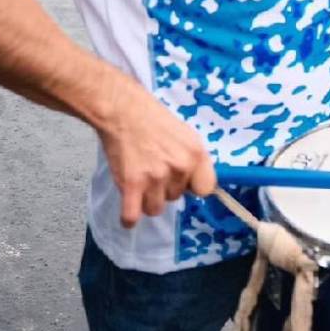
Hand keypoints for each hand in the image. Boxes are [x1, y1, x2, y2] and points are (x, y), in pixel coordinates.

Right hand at [95, 78, 215, 227]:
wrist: (124, 111)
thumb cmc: (155, 121)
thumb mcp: (186, 136)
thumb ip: (193, 160)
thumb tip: (196, 186)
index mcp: (196, 155)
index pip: (206, 189)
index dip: (193, 187)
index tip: (183, 182)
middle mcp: (179, 168)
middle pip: (176, 198)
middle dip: (165, 188)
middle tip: (153, 169)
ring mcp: (155, 177)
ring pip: (155, 208)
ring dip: (147, 200)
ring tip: (140, 182)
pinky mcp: (131, 184)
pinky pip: (131, 216)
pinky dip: (128, 218)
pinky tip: (128, 212)